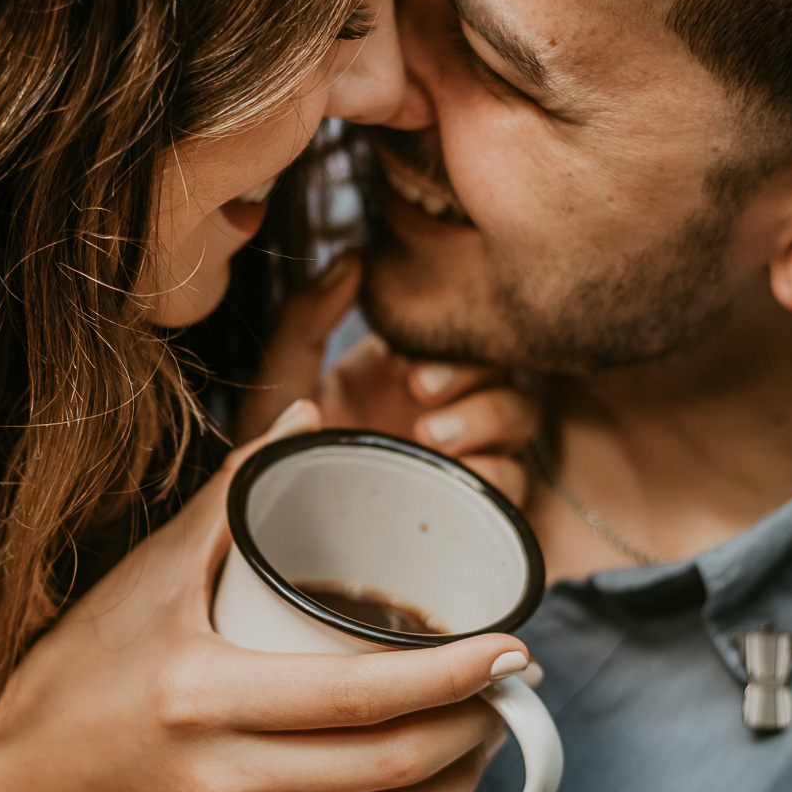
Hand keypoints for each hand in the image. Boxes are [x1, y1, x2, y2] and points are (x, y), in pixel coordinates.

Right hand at [0, 406, 531, 791]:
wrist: (19, 784)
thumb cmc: (84, 665)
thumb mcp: (150, 571)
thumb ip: (234, 491)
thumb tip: (310, 410)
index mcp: (204, 694)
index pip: (362, 695)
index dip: (454, 676)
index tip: (514, 649)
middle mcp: (220, 780)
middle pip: (389, 767)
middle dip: (473, 729)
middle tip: (507, 693)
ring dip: (454, 790)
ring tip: (481, 742)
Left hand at [237, 258, 537, 504]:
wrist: (272, 534)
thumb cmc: (275, 459)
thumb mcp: (281, 384)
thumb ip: (306, 317)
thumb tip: (352, 258)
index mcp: (398, 372)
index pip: (455, 333)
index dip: (444, 338)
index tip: (402, 359)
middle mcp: (437, 410)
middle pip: (500, 368)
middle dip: (470, 376)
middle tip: (418, 393)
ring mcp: (459, 460)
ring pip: (519, 418)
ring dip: (487, 419)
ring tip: (432, 436)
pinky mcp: (472, 509)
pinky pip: (516, 483)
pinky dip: (497, 474)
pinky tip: (455, 476)